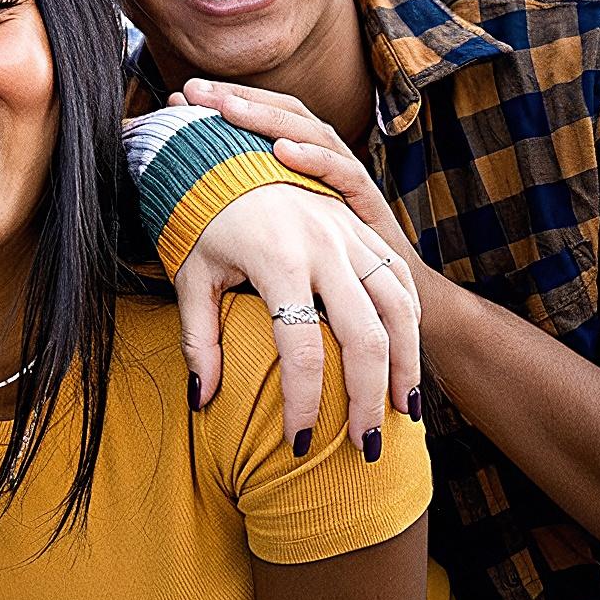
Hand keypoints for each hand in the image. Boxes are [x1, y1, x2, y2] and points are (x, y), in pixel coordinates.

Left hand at [176, 80, 421, 452]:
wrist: (225, 150)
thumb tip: (201, 401)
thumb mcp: (190, 275)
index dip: (302, 403)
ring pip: (398, 312)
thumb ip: (197, 339)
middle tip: (362, 448)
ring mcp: (352, 234)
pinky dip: (410, 331)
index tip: (297, 443)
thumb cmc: (200, 217)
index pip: (299, 349)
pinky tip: (405, 366)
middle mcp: (324, 244)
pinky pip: (401, 286)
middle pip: (364, 338)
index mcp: (278, 257)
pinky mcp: (366, 229)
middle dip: (366, 400)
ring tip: (399, 417)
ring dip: (404, 369)